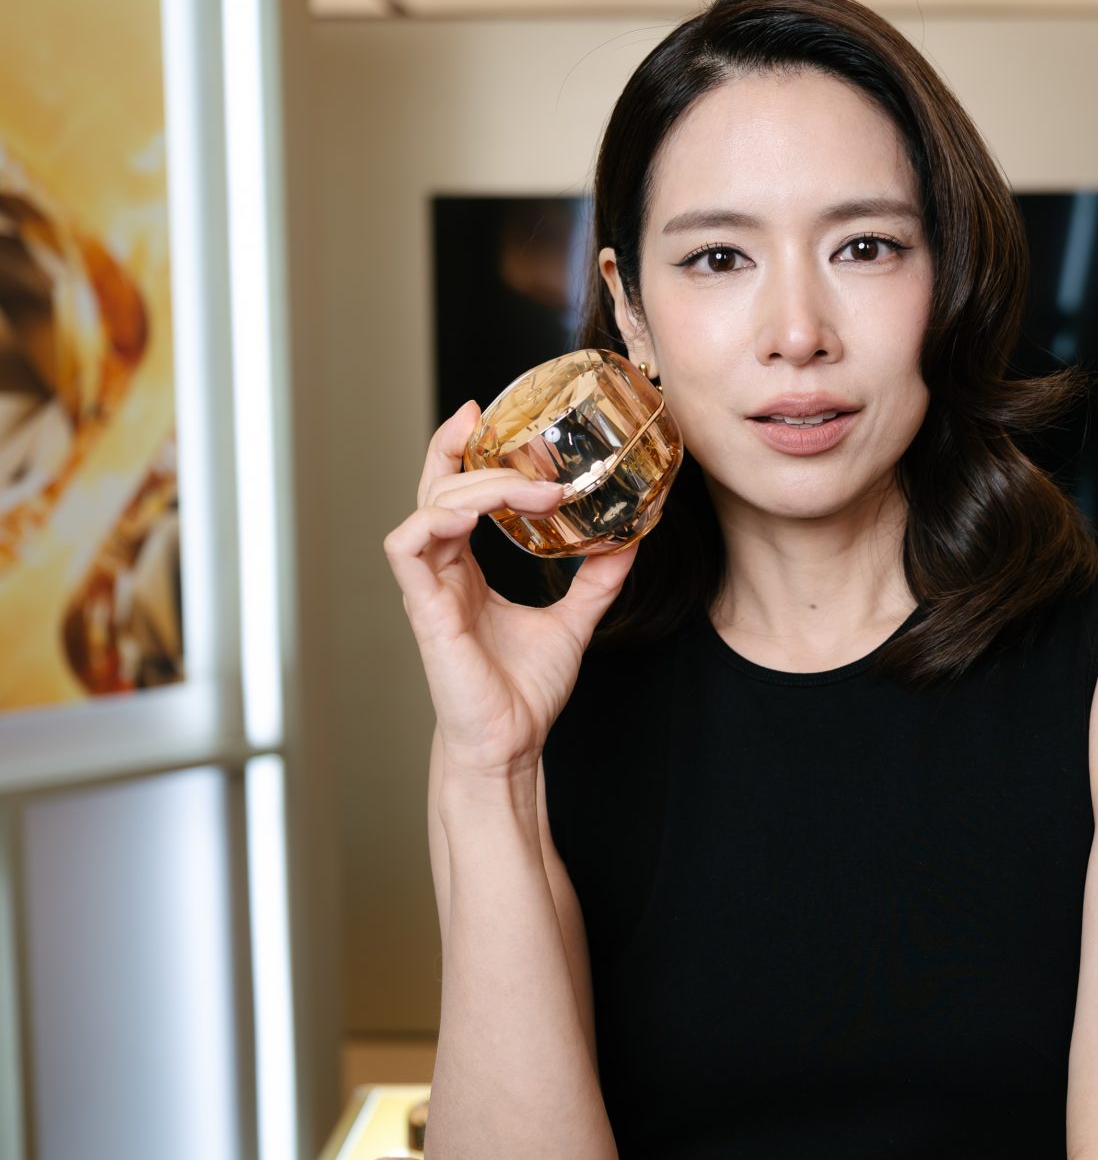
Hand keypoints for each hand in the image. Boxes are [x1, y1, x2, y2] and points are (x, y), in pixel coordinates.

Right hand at [382, 401, 640, 779]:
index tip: (486, 415)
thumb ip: (596, 580)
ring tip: (527, 488)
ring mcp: (429, 588)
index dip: (461, 451)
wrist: (512, 744)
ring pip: (426, 507)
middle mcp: (443, 572)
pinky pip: (407, 546)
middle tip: (499, 429)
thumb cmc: (525, 693)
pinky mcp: (425, 609)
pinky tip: (473, 515)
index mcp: (465, 571)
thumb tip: (627, 542)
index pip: (453, 494)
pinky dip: (435, 519)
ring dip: (472, 485)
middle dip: (459, 449)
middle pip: (433, 487)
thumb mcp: (573, 622)